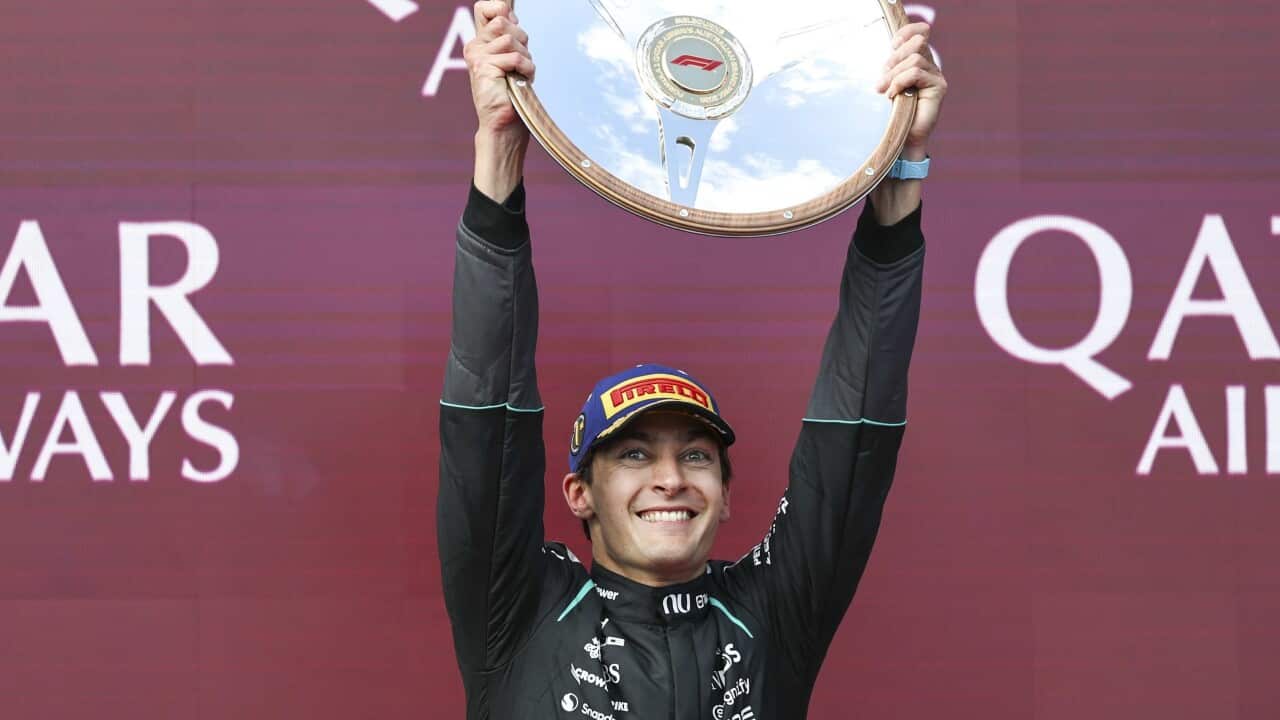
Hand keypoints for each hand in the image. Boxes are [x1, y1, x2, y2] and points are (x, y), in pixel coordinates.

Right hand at [465, 0, 533, 139]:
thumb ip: (509, 37)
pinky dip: (526, 69)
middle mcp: (475, 46)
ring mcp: (477, 56)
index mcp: (480, 42)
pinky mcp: (483, 66)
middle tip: (520, 61)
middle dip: (521, 39)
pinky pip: (514, 57)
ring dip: (524, 57)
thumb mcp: (511, 59)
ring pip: (510, 39)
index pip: (485, 8)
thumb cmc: (510, 93)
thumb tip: (511, 15)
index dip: (502, 10)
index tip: (513, 29)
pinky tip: (522, 80)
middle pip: (503, 20)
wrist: (503, 124)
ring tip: (520, 74)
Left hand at [876, 22, 946, 158]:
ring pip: (914, 60)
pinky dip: (899, 82)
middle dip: (894, 59)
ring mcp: (936, 75)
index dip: (906, 33)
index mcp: (919, 60)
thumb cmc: (894, 112)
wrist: (903, 137)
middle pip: (916, 43)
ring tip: (883, 90)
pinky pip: (916, 73)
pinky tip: (893, 95)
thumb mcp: (889, 83)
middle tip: (881, 80)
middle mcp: (930, 65)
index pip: (920, 32)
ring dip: (893, 75)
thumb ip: (892, 66)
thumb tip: (888, 50)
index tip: (891, 46)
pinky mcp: (939, 87)